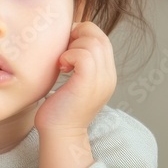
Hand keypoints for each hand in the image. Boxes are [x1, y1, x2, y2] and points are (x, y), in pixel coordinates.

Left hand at [35, 21, 115, 135]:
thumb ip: (78, 61)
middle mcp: (109, 76)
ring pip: (92, 43)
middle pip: (99, 36)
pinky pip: (84, 56)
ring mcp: (101, 80)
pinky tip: (62, 68)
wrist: (60, 133)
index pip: (101, 38)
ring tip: (63, 64)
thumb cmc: (59, 106)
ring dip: (71, 47)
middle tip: (63, 54)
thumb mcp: (74, 79)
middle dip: (76, 36)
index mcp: (106, 73)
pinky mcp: (88, 85)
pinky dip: (69, 56)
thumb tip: (68, 37)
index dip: (81, 34)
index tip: (65, 47)